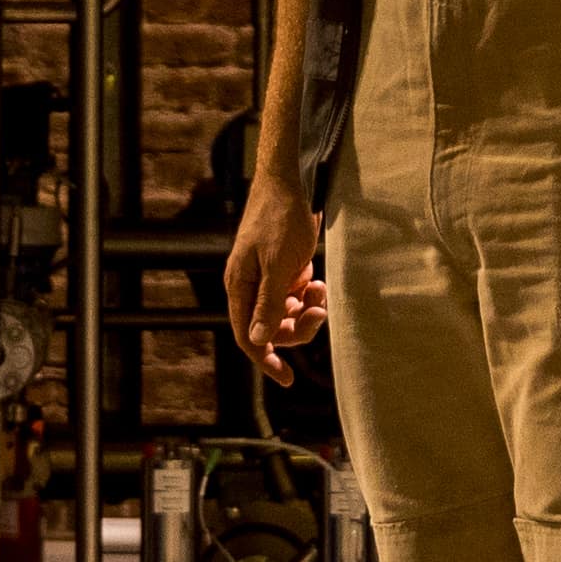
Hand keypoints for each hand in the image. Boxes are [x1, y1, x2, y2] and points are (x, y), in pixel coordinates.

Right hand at [229, 171, 330, 368]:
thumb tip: (257, 341)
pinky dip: (307, 294)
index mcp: (239, 287)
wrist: (288, 182)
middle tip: (321, 311)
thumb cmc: (280, 220)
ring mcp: (263, 278)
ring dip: (306, 309)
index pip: (247, 336)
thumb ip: (268, 304)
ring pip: (285, 314)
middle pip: (270, 328)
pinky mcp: (279, 269)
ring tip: (321, 289)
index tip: (287, 379)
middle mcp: (247, 287)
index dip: (266, 360)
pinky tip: (316, 279)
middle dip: (297, 327)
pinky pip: (292, 296)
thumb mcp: (278, 265)